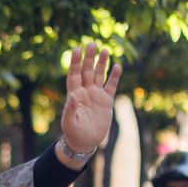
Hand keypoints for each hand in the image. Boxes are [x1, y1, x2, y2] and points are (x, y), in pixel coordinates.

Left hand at [58, 41, 121, 166]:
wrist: (85, 142)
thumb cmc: (74, 133)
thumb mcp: (70, 122)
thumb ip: (70, 109)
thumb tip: (72, 95)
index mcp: (74, 94)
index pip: (74, 74)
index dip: (75, 62)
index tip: (77, 49)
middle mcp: (85, 91)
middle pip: (87, 71)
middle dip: (89, 58)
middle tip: (92, 44)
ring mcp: (96, 95)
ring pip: (99, 75)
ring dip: (102, 63)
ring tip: (105, 50)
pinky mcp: (106, 101)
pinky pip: (111, 86)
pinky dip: (114, 77)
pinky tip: (117, 66)